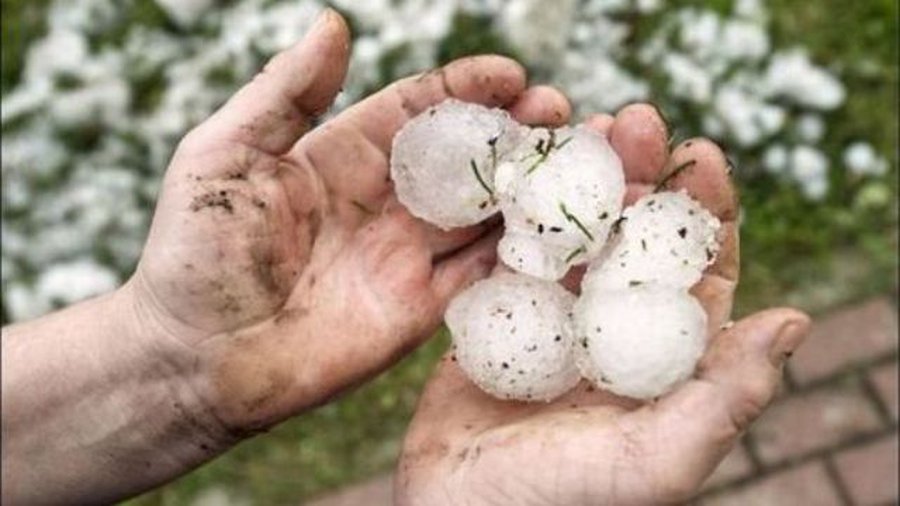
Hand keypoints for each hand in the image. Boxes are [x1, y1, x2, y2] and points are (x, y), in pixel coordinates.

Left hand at [127, 10, 571, 436]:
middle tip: (561, 115)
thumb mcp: (224, 156)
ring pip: (484, 213)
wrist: (194, 360)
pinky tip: (554, 231)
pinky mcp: (418, 309)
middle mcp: (383, 202)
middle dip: (515, 132)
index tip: (511, 75)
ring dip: (529, 188)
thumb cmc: (195, 254)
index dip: (466, 88)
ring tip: (579, 164)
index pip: (419, 110)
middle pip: (465, 157)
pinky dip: (518, 253)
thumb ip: (283, 93)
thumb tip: (333, 23)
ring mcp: (405, 256)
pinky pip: (480, 276)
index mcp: (341, 156)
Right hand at [396, 105, 811, 504]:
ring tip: (577, 127)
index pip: (698, 274)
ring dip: (578, 182)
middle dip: (639, 177)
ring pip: (574, 237)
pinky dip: (516, 213)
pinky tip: (515, 173)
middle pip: (634, 239)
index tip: (701, 154)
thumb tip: (794, 321)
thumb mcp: (655, 460)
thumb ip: (723, 397)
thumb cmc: (558, 504)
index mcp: (662, 362)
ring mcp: (552, 323)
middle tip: (632, 120)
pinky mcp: (496, 319)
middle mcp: (612, 334)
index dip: (706, 213)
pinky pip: (511, 255)